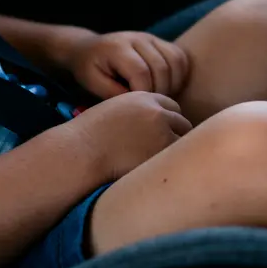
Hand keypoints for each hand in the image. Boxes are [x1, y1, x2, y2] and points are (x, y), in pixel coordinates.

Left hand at [68, 31, 190, 99]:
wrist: (88, 49)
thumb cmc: (89, 68)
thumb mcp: (92, 83)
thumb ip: (113, 93)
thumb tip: (139, 103)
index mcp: (117, 47)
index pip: (141, 72)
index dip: (144, 93)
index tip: (138, 106)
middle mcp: (137, 38)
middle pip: (162, 67)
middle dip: (160, 91)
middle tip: (150, 105)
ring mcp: (151, 38)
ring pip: (176, 61)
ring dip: (172, 84)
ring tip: (158, 97)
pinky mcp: (160, 41)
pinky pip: (180, 58)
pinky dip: (179, 75)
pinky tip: (166, 87)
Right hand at [70, 91, 192, 179]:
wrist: (82, 150)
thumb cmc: (90, 133)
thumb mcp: (114, 109)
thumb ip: (136, 111)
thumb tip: (149, 125)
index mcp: (143, 98)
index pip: (171, 105)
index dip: (169, 119)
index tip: (163, 131)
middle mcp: (156, 112)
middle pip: (182, 122)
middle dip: (177, 134)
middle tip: (165, 149)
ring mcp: (162, 133)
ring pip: (184, 141)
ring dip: (176, 150)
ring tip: (162, 161)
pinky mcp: (161, 154)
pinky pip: (176, 159)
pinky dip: (171, 164)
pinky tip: (158, 169)